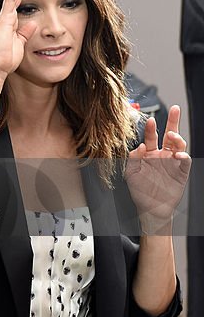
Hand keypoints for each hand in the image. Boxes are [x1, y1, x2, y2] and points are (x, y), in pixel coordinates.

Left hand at [125, 105, 190, 231]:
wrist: (150, 208)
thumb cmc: (140, 190)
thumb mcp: (130, 173)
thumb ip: (133, 158)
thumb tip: (140, 146)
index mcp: (150, 153)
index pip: (152, 136)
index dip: (152, 127)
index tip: (150, 119)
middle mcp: (163, 155)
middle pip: (170, 135)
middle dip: (173, 121)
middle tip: (175, 109)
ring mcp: (173, 163)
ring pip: (179, 145)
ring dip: (177, 138)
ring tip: (172, 135)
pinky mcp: (181, 173)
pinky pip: (185, 161)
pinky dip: (184, 156)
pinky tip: (178, 154)